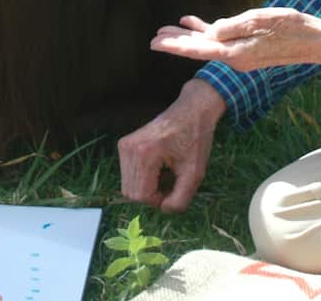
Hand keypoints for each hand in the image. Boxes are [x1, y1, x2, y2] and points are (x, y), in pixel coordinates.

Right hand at [118, 79, 224, 212]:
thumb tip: (163, 209)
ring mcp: (124, 146)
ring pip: (128, 186)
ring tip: (167, 174)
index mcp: (144, 153)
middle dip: (152, 195)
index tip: (175, 190)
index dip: (159, 201)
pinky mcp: (125, 145)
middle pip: (131, 193)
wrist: (192, 111)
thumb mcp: (195, 173)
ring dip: (147, 188)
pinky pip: (129, 175)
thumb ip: (180, 199)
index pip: (141, 196)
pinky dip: (143, 179)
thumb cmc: (196, 139)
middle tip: (172, 183)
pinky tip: (159, 168)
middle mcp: (128, 149)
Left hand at [151, 8, 320, 71]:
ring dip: (187, 36)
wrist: (314, 40)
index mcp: (235, 53)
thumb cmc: (290, 28)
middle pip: (197, 49)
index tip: (155, 42)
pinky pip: (221, 38)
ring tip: (166, 29)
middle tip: (153, 38)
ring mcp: (240, 53)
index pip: (198, 49)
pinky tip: (192, 21)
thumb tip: (211, 32)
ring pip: (206, 43)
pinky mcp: (247, 45)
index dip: (175, 45)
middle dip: (175, 42)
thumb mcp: (261, 21)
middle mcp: (234, 57)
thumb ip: (234, 27)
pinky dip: (206, 29)